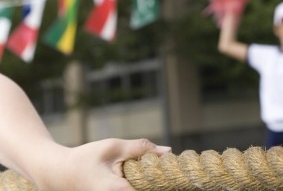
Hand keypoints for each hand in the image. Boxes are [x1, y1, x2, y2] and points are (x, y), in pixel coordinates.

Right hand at [34, 138, 169, 190]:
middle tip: (169, 174)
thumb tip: (167, 151)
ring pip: (137, 190)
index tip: (175, 176)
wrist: (56, 174)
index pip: (148, 190)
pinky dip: (137, 185)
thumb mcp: (113, 147)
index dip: (163, 183)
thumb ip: (140, 148)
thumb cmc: (84, 158)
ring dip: (146, 184)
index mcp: (115, 190)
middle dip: (156, 183)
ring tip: (153, 176)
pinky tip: (139, 179)